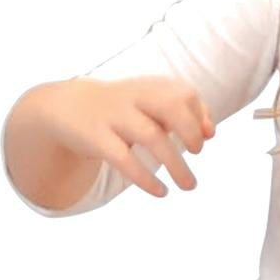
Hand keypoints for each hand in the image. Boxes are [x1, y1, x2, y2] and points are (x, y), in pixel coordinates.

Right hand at [44, 75, 214, 196]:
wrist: (69, 107)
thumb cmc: (121, 110)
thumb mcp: (149, 103)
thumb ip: (182, 112)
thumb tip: (210, 133)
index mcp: (148, 86)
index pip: (185, 94)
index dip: (200, 116)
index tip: (203, 138)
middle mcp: (133, 97)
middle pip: (171, 105)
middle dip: (190, 130)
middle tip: (197, 153)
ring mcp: (114, 116)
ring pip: (152, 137)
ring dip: (176, 165)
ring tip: (189, 186)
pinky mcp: (97, 139)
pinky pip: (125, 160)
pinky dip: (146, 179)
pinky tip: (161, 192)